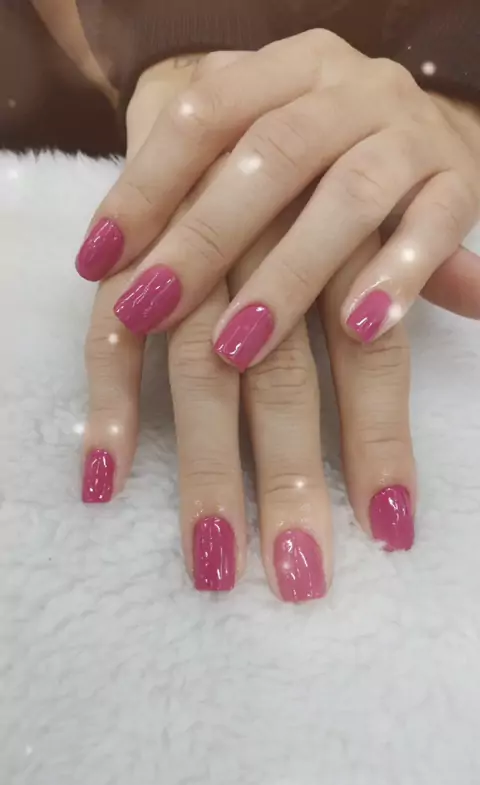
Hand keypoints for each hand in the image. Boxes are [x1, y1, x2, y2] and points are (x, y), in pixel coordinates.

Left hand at [75, 32, 479, 372]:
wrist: (439, 127)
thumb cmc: (324, 152)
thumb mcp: (263, 149)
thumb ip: (197, 186)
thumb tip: (102, 264)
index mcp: (288, 68)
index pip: (206, 112)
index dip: (147, 183)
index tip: (98, 257)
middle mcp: (350, 88)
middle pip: (272, 153)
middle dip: (206, 238)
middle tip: (151, 311)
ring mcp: (410, 132)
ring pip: (350, 196)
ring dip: (291, 275)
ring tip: (238, 346)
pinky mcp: (462, 181)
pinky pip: (434, 227)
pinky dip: (399, 276)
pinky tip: (359, 330)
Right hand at [82, 54, 414, 601]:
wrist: (230, 58)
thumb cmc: (326, 135)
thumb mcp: (392, 176)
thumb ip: (429, 242)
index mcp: (353, 212)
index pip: (372, 346)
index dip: (381, 437)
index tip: (389, 528)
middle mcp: (275, 226)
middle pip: (283, 367)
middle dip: (289, 474)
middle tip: (297, 572)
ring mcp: (194, 232)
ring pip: (195, 357)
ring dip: (204, 454)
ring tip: (211, 549)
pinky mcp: (128, 242)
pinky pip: (106, 327)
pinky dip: (109, 398)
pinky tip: (110, 477)